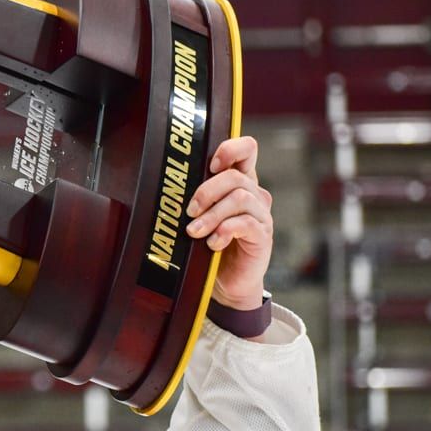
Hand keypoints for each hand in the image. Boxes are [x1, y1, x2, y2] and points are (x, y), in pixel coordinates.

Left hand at [185, 136, 272, 309]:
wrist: (226, 281)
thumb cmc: (208, 245)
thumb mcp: (199, 216)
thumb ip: (194, 198)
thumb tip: (168, 187)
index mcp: (239, 182)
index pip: (247, 150)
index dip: (231, 149)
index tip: (211, 165)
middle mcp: (254, 194)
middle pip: (235, 176)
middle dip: (207, 191)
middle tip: (189, 211)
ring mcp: (261, 214)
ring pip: (240, 198)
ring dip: (212, 215)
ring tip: (194, 232)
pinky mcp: (263, 235)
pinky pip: (246, 223)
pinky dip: (225, 231)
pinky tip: (213, 243)